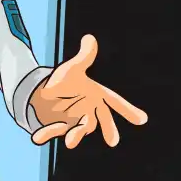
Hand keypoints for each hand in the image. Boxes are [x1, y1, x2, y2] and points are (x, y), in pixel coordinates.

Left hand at [29, 34, 147, 148]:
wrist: (43, 94)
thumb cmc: (62, 82)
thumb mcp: (72, 69)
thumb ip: (83, 57)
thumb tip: (90, 38)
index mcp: (95, 96)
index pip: (113, 101)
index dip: (127, 110)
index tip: (142, 120)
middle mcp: (88, 111)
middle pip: (100, 120)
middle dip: (107, 129)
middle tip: (113, 141)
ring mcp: (73, 121)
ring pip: (78, 129)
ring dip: (75, 135)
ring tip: (70, 142)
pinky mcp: (58, 127)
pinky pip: (53, 131)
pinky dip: (46, 135)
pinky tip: (37, 137)